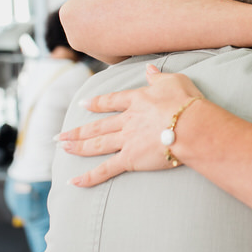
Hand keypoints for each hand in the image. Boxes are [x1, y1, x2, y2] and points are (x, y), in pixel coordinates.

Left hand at [57, 65, 202, 185]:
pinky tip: (74, 182)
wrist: (191, 126)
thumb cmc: (187, 103)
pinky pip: (106, 170)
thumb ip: (158, 77)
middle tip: (60, 135)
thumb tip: (150, 69)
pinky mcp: (130, 159)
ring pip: (96, 145)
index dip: (96, 103)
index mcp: (137, 101)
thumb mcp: (174, 81)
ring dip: (77, 147)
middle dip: (77, 131)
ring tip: (62, 148)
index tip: (83, 104)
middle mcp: (127, 120)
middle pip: (97, 126)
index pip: (111, 101)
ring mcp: (126, 140)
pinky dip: (90, 177)